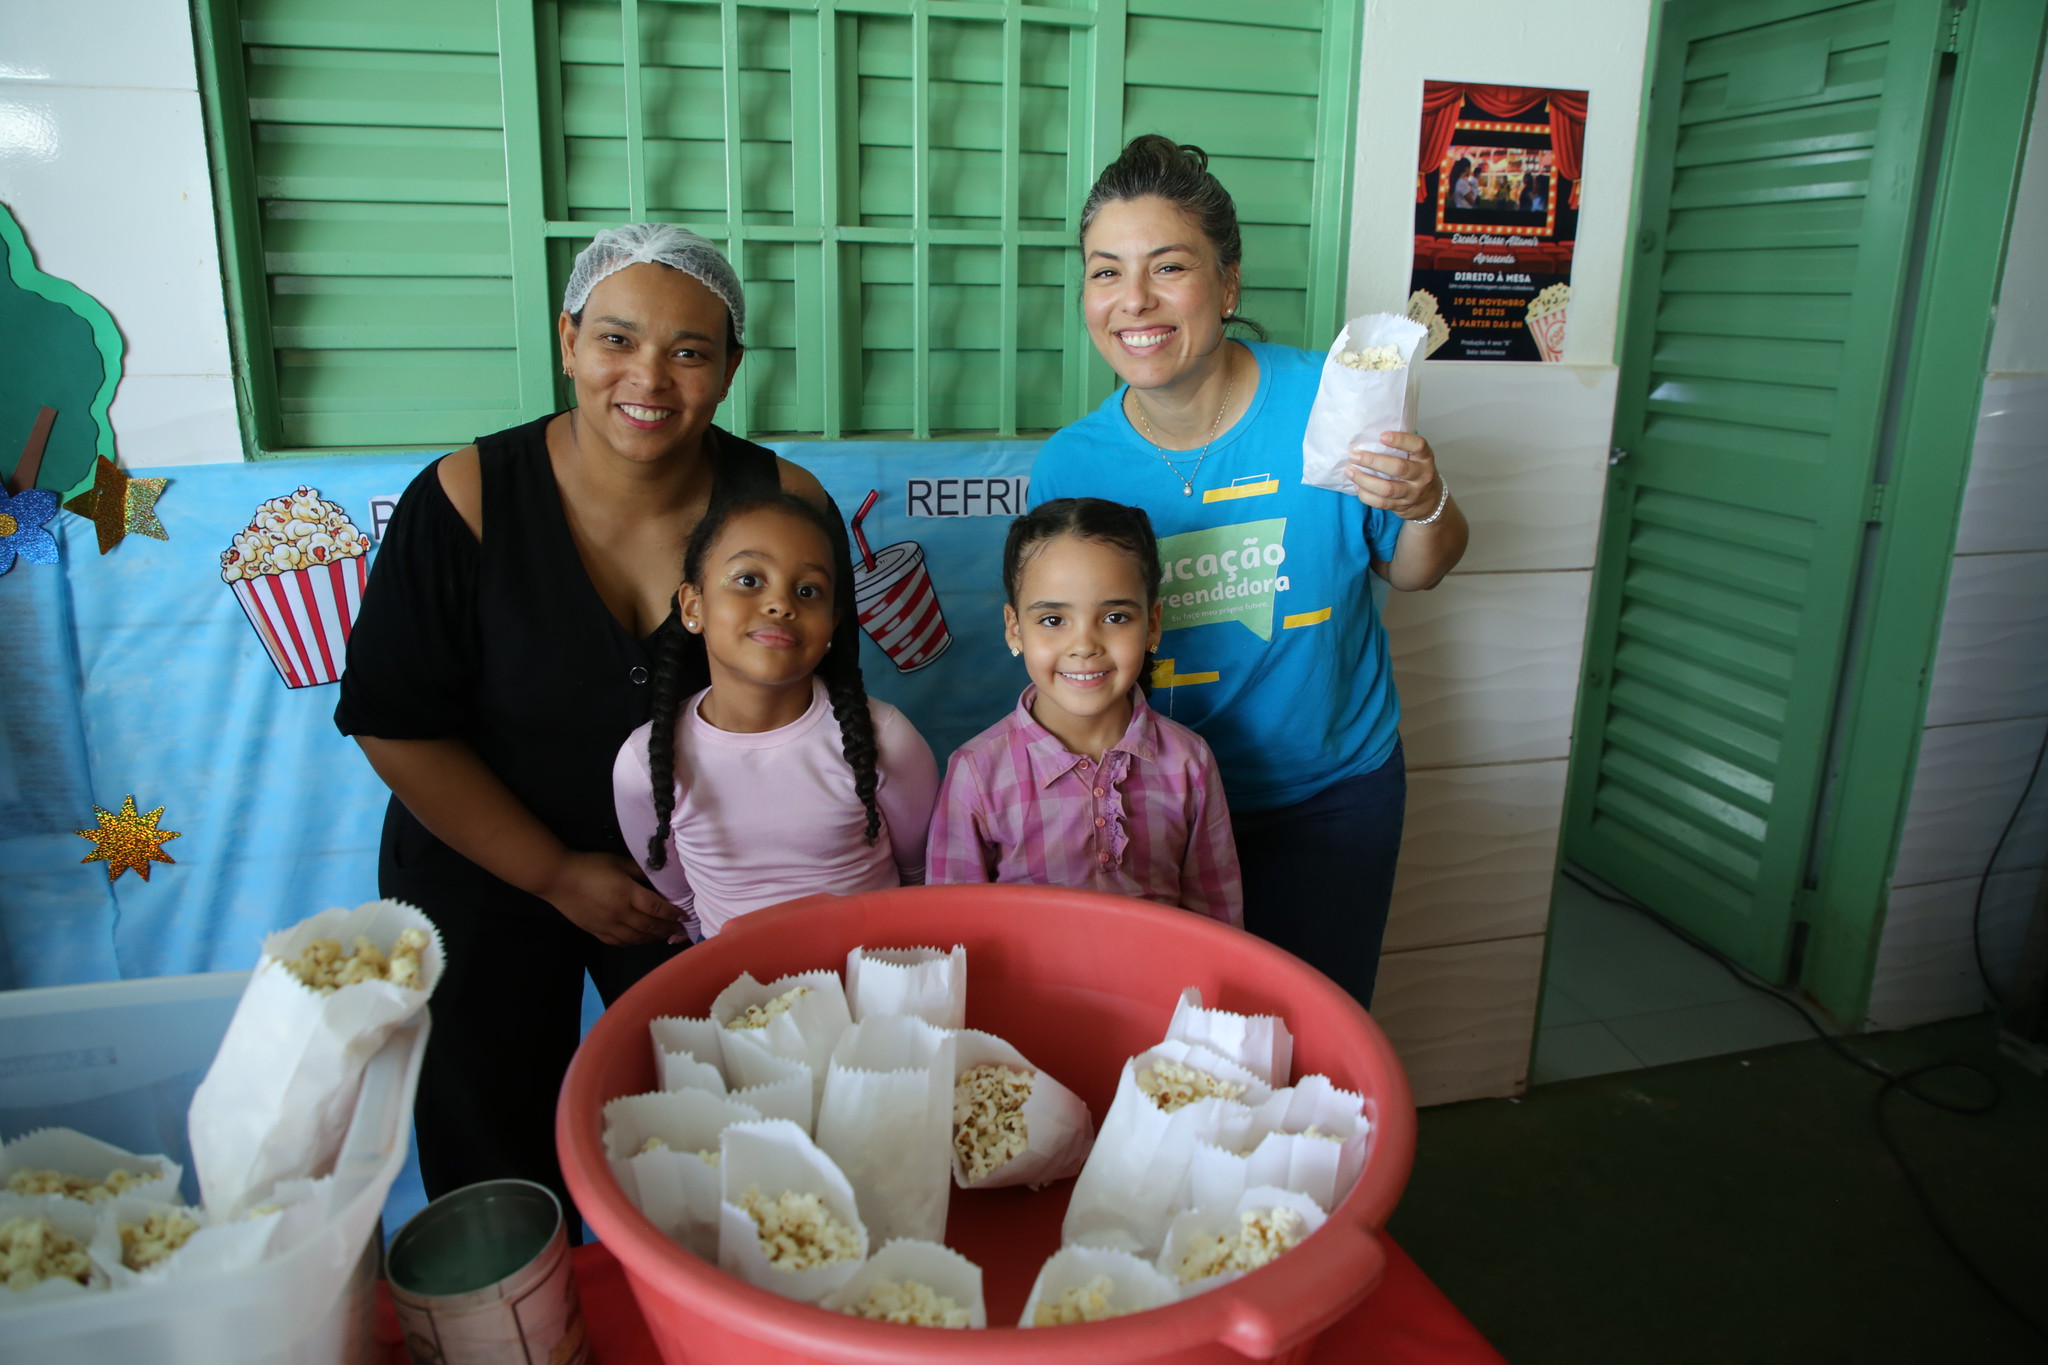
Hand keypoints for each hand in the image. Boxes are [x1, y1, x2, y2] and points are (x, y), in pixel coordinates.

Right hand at [540, 851, 680, 945]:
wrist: (558, 879)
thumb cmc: (590, 865)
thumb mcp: (618, 862)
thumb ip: (640, 871)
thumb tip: (659, 878)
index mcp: (627, 894)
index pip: (657, 908)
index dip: (673, 914)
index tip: (684, 916)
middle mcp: (620, 913)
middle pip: (651, 926)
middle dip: (669, 930)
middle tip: (682, 931)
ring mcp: (608, 926)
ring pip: (637, 938)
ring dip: (654, 938)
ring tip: (665, 936)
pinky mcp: (597, 932)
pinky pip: (621, 942)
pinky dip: (635, 943)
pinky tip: (642, 940)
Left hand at [1347, 431, 1445, 521]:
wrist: (1431, 501)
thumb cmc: (1418, 473)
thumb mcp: (1418, 458)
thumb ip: (1402, 449)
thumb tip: (1369, 438)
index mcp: (1425, 458)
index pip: (1418, 446)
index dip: (1400, 440)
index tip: (1382, 436)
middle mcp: (1421, 475)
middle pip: (1398, 468)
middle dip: (1373, 461)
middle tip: (1355, 455)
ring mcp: (1412, 493)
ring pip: (1387, 489)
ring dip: (1365, 480)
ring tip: (1350, 471)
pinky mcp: (1401, 506)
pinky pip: (1381, 502)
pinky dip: (1366, 495)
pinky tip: (1357, 486)